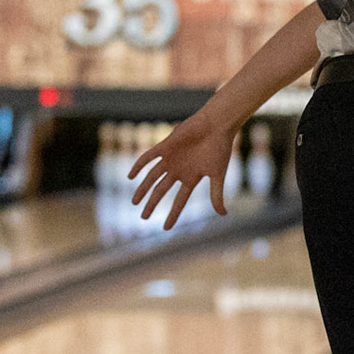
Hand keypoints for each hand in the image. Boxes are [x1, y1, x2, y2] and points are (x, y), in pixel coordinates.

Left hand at [129, 111, 236, 227]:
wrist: (216, 125)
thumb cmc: (219, 148)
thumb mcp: (218, 175)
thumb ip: (217, 194)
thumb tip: (223, 214)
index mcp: (191, 178)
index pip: (179, 201)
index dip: (173, 214)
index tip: (166, 228)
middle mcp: (179, 170)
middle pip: (162, 190)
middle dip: (152, 203)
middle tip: (144, 217)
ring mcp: (171, 159)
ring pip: (152, 177)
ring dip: (143, 188)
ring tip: (134, 201)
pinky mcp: (166, 146)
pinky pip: (148, 157)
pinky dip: (139, 166)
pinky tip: (130, 176)